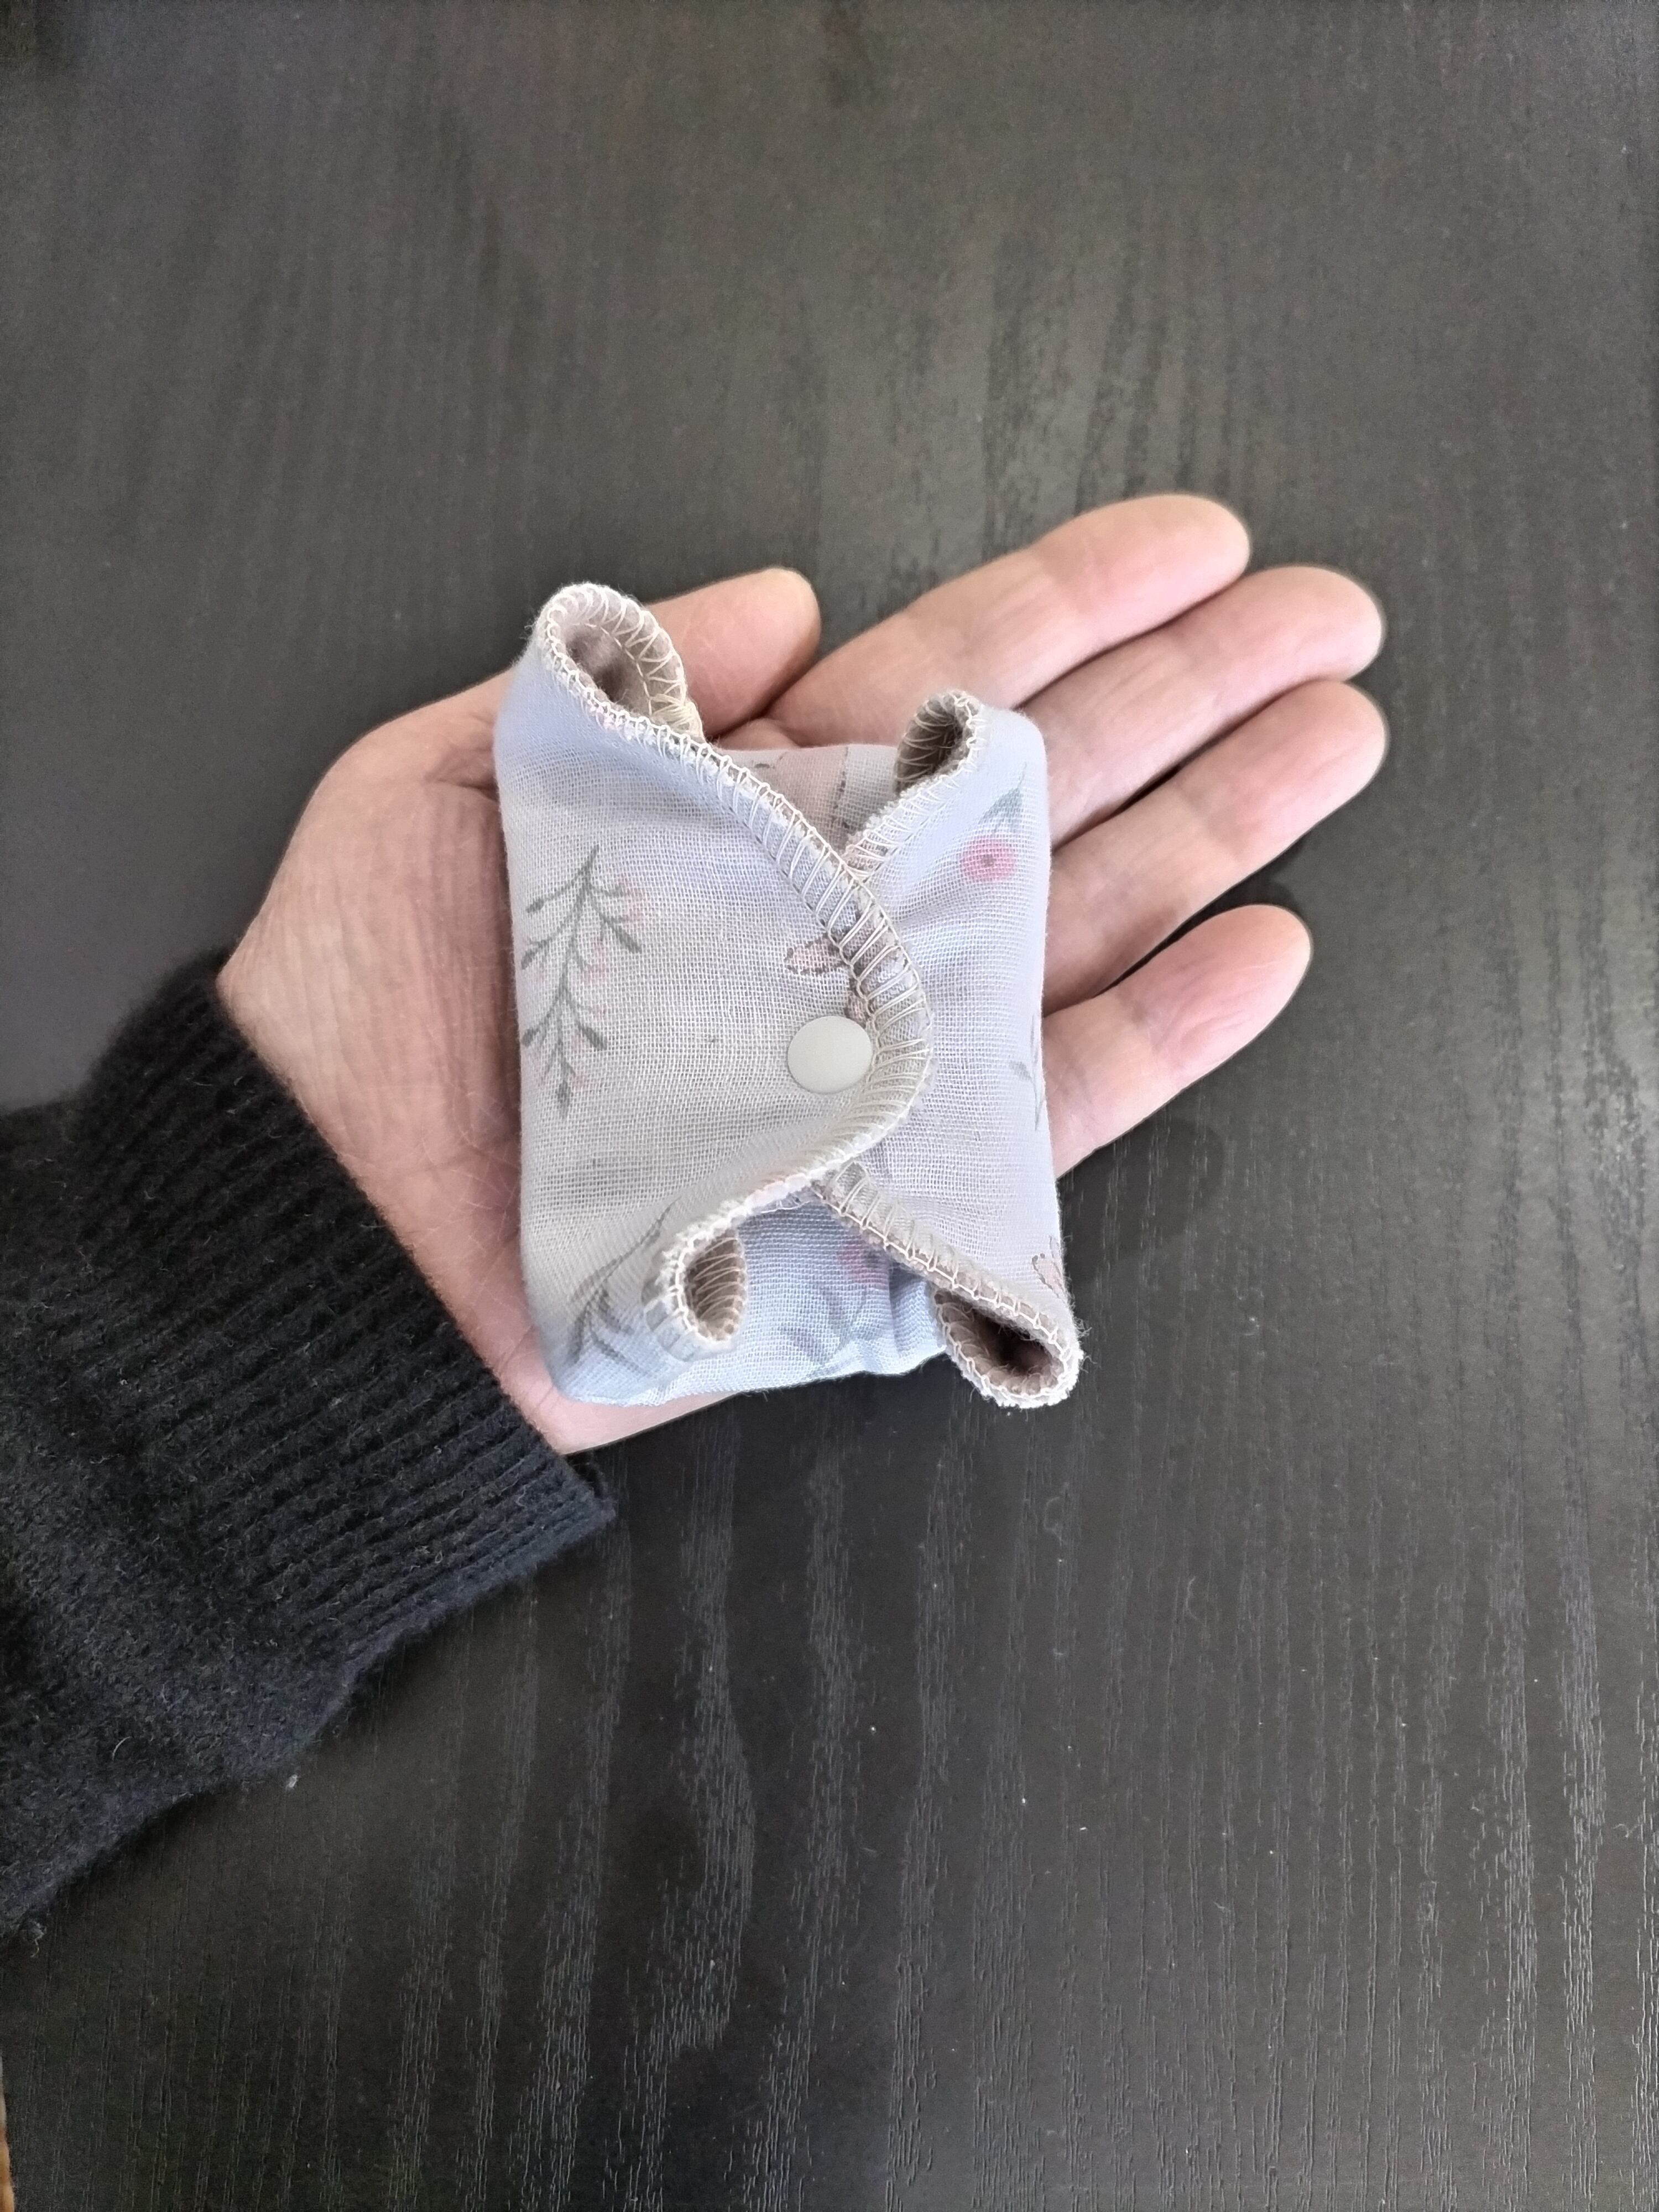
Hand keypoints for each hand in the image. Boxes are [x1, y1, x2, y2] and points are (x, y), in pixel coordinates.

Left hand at [219, 497, 1383, 1451]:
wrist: (337, 1237)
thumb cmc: (360, 1007)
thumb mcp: (438, 782)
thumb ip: (616, 675)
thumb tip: (790, 588)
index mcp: (749, 806)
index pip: (948, 676)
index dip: (1079, 601)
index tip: (1200, 540)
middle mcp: (843, 914)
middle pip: (1055, 780)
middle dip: (1196, 693)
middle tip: (1331, 617)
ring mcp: (887, 1044)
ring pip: (1088, 919)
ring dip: (1223, 827)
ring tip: (1339, 737)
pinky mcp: (903, 1181)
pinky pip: (1063, 1101)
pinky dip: (1169, 1030)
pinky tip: (1265, 947)